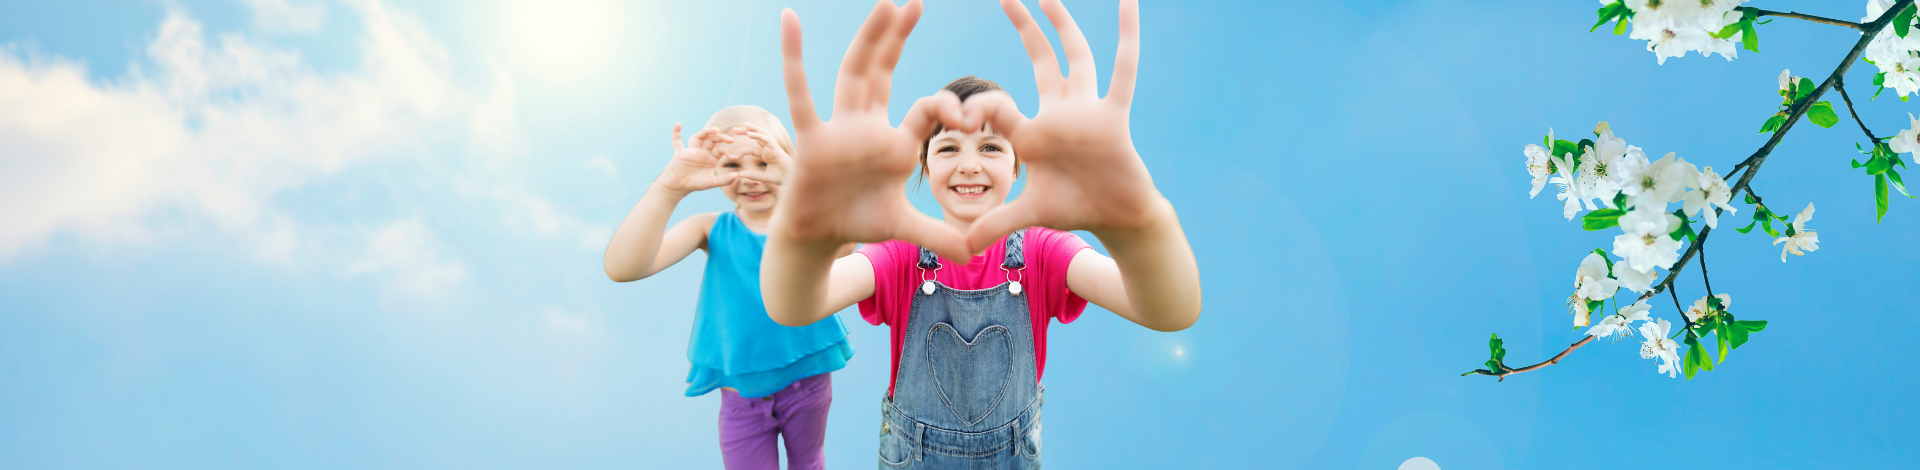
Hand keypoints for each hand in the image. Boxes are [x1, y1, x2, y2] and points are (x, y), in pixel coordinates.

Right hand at [655, 123, 739, 193]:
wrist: (679, 187)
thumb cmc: (695, 184)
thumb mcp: (711, 183)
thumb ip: (724, 180)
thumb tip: (738, 176)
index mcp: (710, 158)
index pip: (720, 149)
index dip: (727, 150)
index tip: (733, 156)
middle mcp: (701, 152)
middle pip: (711, 140)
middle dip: (720, 138)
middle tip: (730, 139)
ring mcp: (690, 151)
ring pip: (698, 137)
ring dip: (706, 132)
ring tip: (715, 129)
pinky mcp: (680, 153)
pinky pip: (676, 141)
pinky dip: (676, 133)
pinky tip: (678, 124)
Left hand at [732, 123, 794, 184]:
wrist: (793, 179)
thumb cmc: (782, 178)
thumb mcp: (764, 177)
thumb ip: (753, 175)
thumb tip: (739, 175)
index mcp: (766, 155)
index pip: (752, 149)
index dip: (743, 151)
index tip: (734, 156)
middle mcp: (769, 149)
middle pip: (757, 137)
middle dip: (746, 132)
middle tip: (734, 129)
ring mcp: (773, 147)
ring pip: (762, 134)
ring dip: (753, 129)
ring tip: (744, 125)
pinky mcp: (776, 148)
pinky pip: (767, 139)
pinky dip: (758, 135)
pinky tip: (750, 134)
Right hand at [772, 0, 974, 261]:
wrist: (817, 237)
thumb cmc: (857, 221)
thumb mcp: (904, 227)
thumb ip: (938, 235)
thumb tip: (974, 254)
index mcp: (894, 142)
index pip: (925, 110)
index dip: (947, 108)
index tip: (969, 115)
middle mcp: (867, 126)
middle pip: (884, 72)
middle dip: (897, 38)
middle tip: (912, 2)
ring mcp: (838, 128)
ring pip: (854, 75)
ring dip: (869, 39)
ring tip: (884, 4)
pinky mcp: (811, 138)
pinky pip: (800, 93)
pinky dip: (794, 58)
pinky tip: (789, 22)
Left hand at [963, 0, 1166, 251]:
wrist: (1118, 218)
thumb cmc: (1075, 209)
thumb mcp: (1031, 215)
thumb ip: (997, 224)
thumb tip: (964, 249)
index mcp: (1033, 132)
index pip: (997, 106)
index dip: (976, 109)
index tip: (957, 116)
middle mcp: (1058, 112)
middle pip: (1040, 59)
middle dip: (1024, 28)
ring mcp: (1087, 110)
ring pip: (1075, 56)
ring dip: (1062, 23)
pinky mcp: (1113, 116)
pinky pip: (1124, 70)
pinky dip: (1127, 36)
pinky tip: (1129, 3)